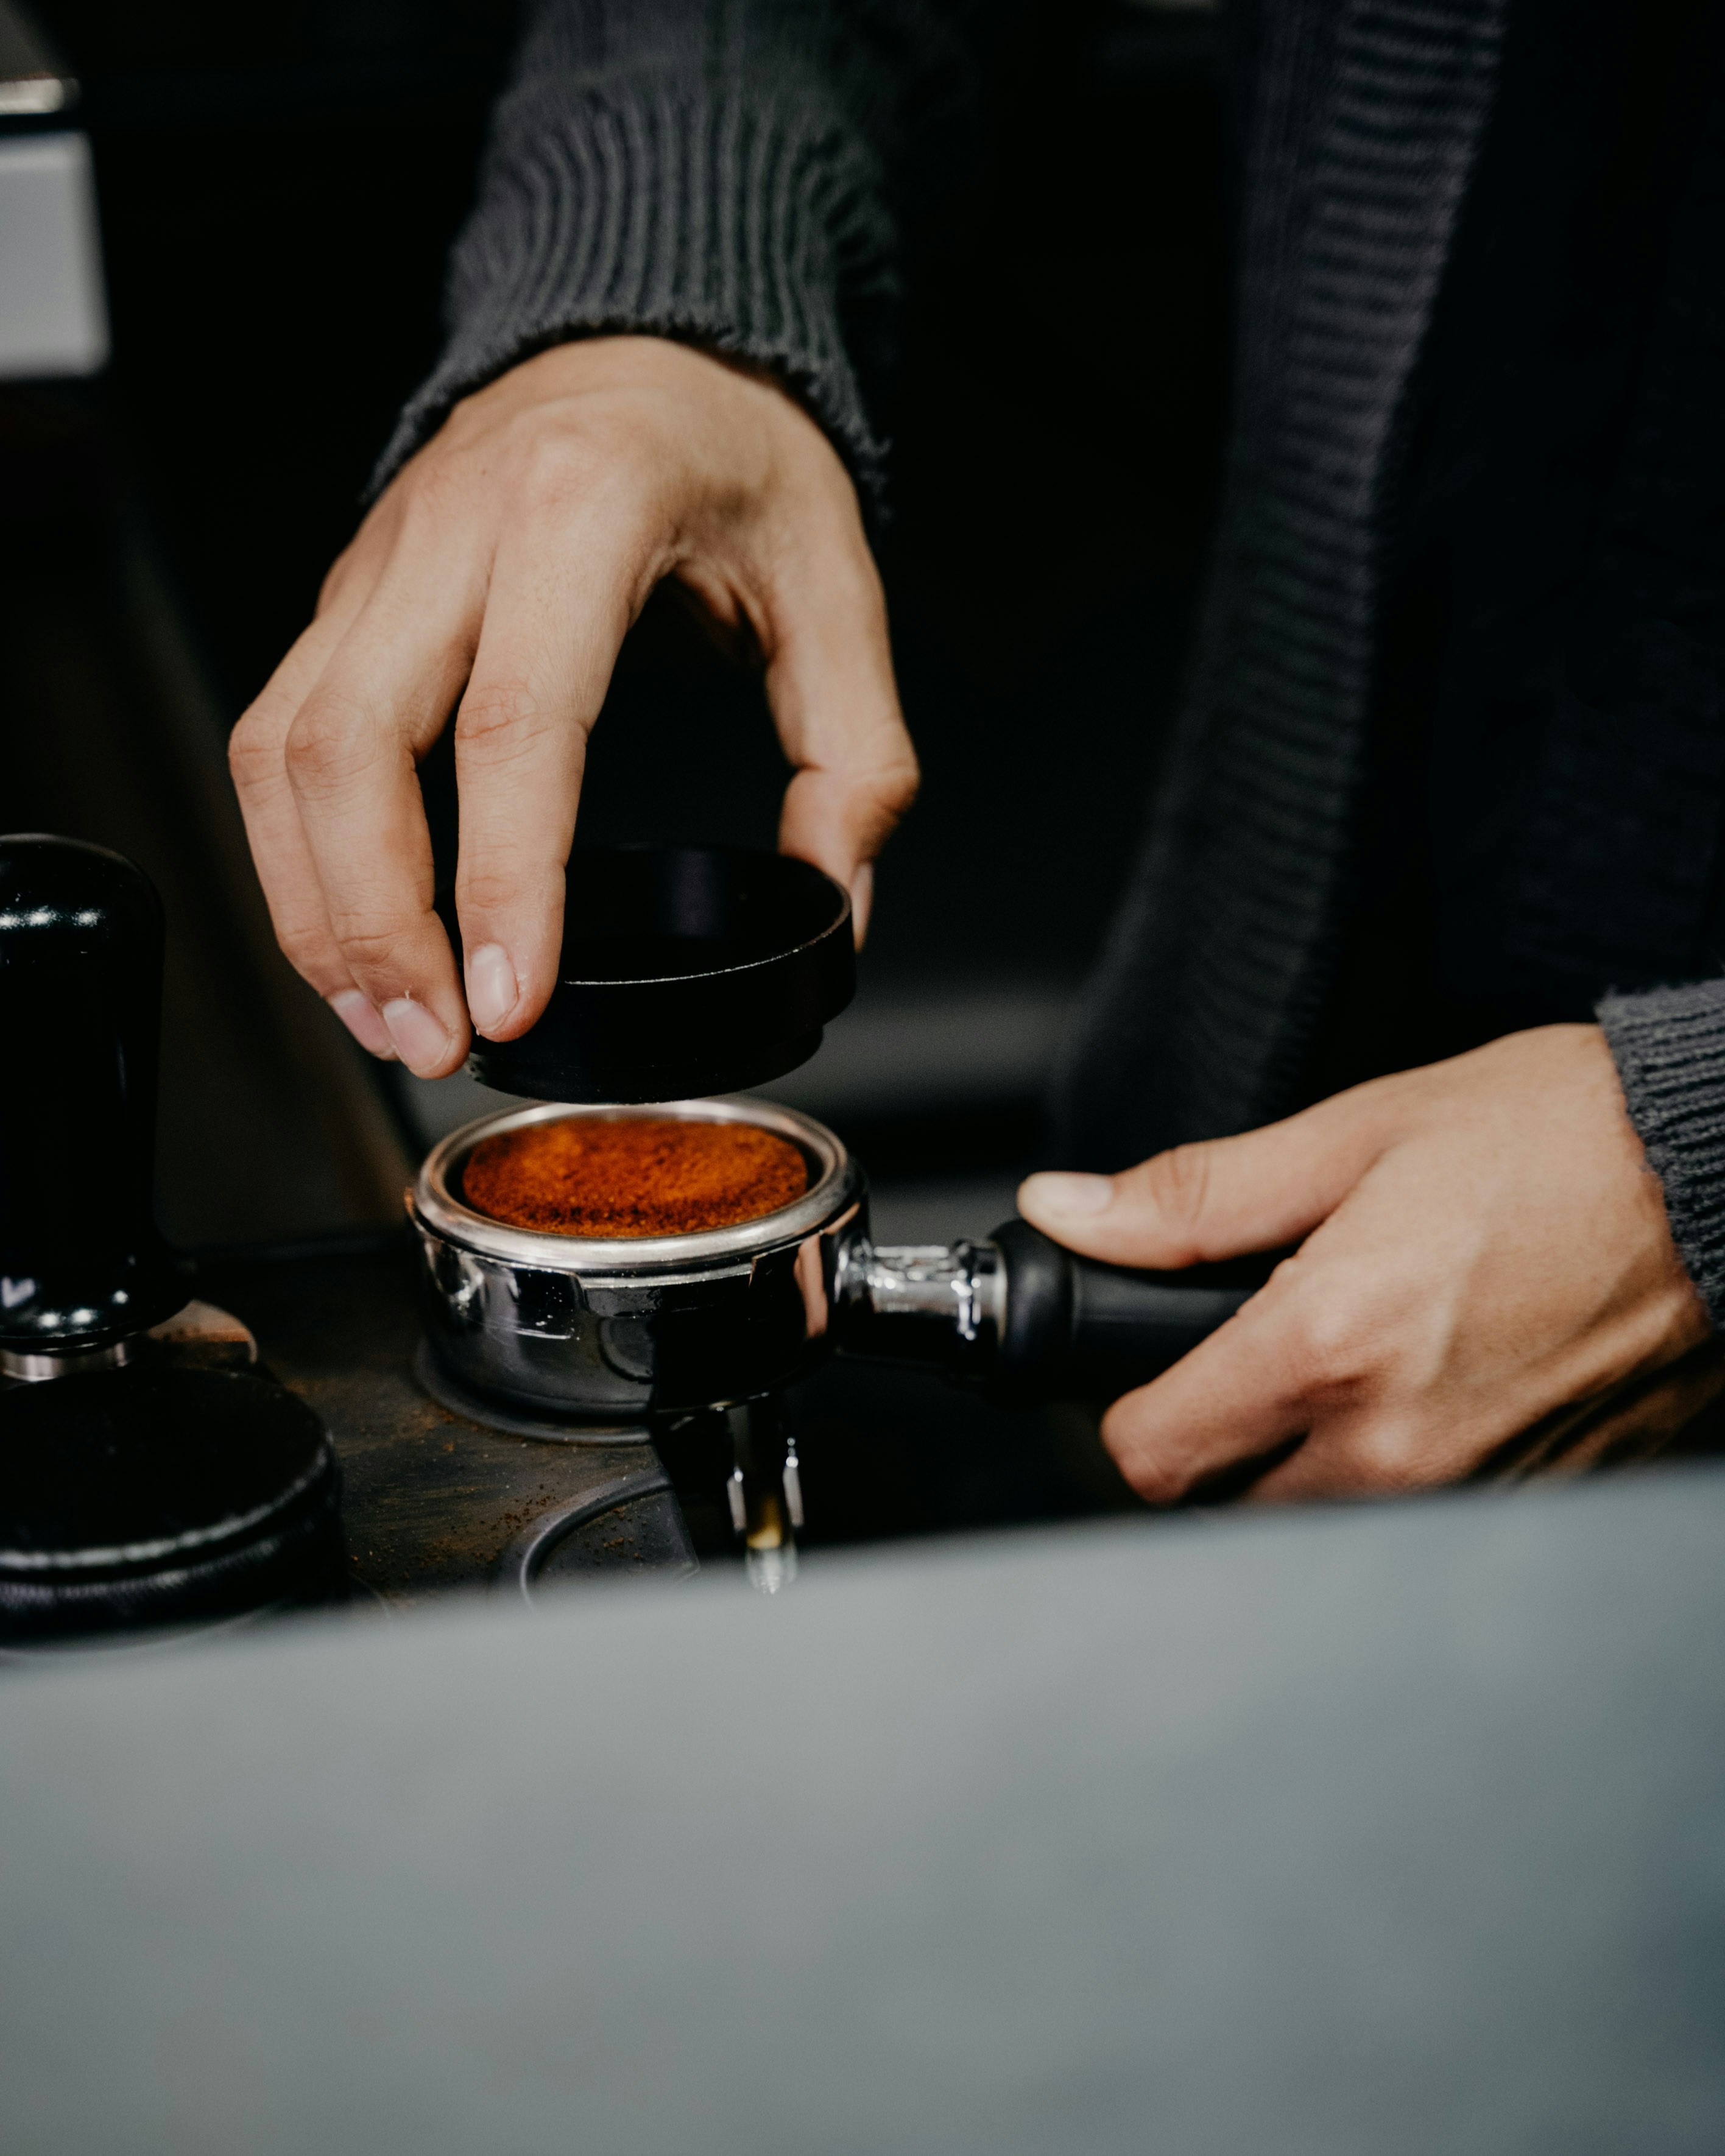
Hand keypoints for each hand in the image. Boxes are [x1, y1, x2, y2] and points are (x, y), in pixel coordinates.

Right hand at [229, 336, 915, 1074]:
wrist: (643, 340)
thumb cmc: (733, 451)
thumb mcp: (837, 584)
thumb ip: (856, 755)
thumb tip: (837, 905)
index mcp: (582, 513)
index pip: (514, 723)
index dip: (501, 880)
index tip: (513, 999)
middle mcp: (451, 531)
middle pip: (352, 748)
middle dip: (377, 923)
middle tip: (436, 1040)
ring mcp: (379, 564)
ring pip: (283, 749)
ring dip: (317, 905)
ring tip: (386, 1019)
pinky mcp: (346, 601)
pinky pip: (278, 737)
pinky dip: (297, 855)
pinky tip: (351, 939)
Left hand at [1019, 1025, 1718, 1501]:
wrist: (1720, 1175)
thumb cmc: (1558, 1139)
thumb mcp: (1353, 1134)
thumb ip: (1195, 1196)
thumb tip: (1073, 1211)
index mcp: (1330, 1349)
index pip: (1151, 1457)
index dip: (1129, 1406)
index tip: (1153, 1361)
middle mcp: (1394, 1448)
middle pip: (1222, 1505)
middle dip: (1212, 1437)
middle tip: (1251, 1350)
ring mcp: (1469, 1491)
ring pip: (1315, 1525)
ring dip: (1300, 1460)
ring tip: (1349, 1357)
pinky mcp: (1531, 1503)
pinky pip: (1414, 1522)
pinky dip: (1390, 1470)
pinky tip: (1424, 1382)